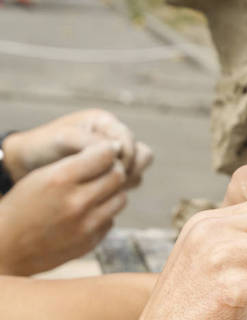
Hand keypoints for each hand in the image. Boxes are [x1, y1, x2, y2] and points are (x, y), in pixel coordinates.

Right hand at [0, 142, 127, 275]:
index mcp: (59, 179)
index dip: (109, 150)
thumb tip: (111, 151)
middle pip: (118, 176)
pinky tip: (87, 213)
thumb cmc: (21, 206)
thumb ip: (74, 165)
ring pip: (120, 198)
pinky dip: (104, 214)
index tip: (109, 149)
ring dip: (113, 193)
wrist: (6, 248)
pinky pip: (111, 220)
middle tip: (108, 170)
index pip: (104, 156)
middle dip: (115, 170)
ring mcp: (86, 225)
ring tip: (98, 191)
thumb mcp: (39, 177)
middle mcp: (76, 202)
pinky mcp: (90, 241)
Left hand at [2, 109, 152, 187]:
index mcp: (105, 123)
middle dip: (130, 169)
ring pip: (139, 170)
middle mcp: (114, 138)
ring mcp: (116, 158)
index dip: (123, 157)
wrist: (28, 163)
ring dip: (128, 181)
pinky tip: (104, 194)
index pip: (129, 141)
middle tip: (111, 181)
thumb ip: (92, 142)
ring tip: (106, 188)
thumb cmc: (43, 145)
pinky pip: (130, 183)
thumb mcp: (64, 138)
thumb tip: (119, 150)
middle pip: (143, 155)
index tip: (107, 170)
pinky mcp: (113, 174)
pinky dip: (122, 189)